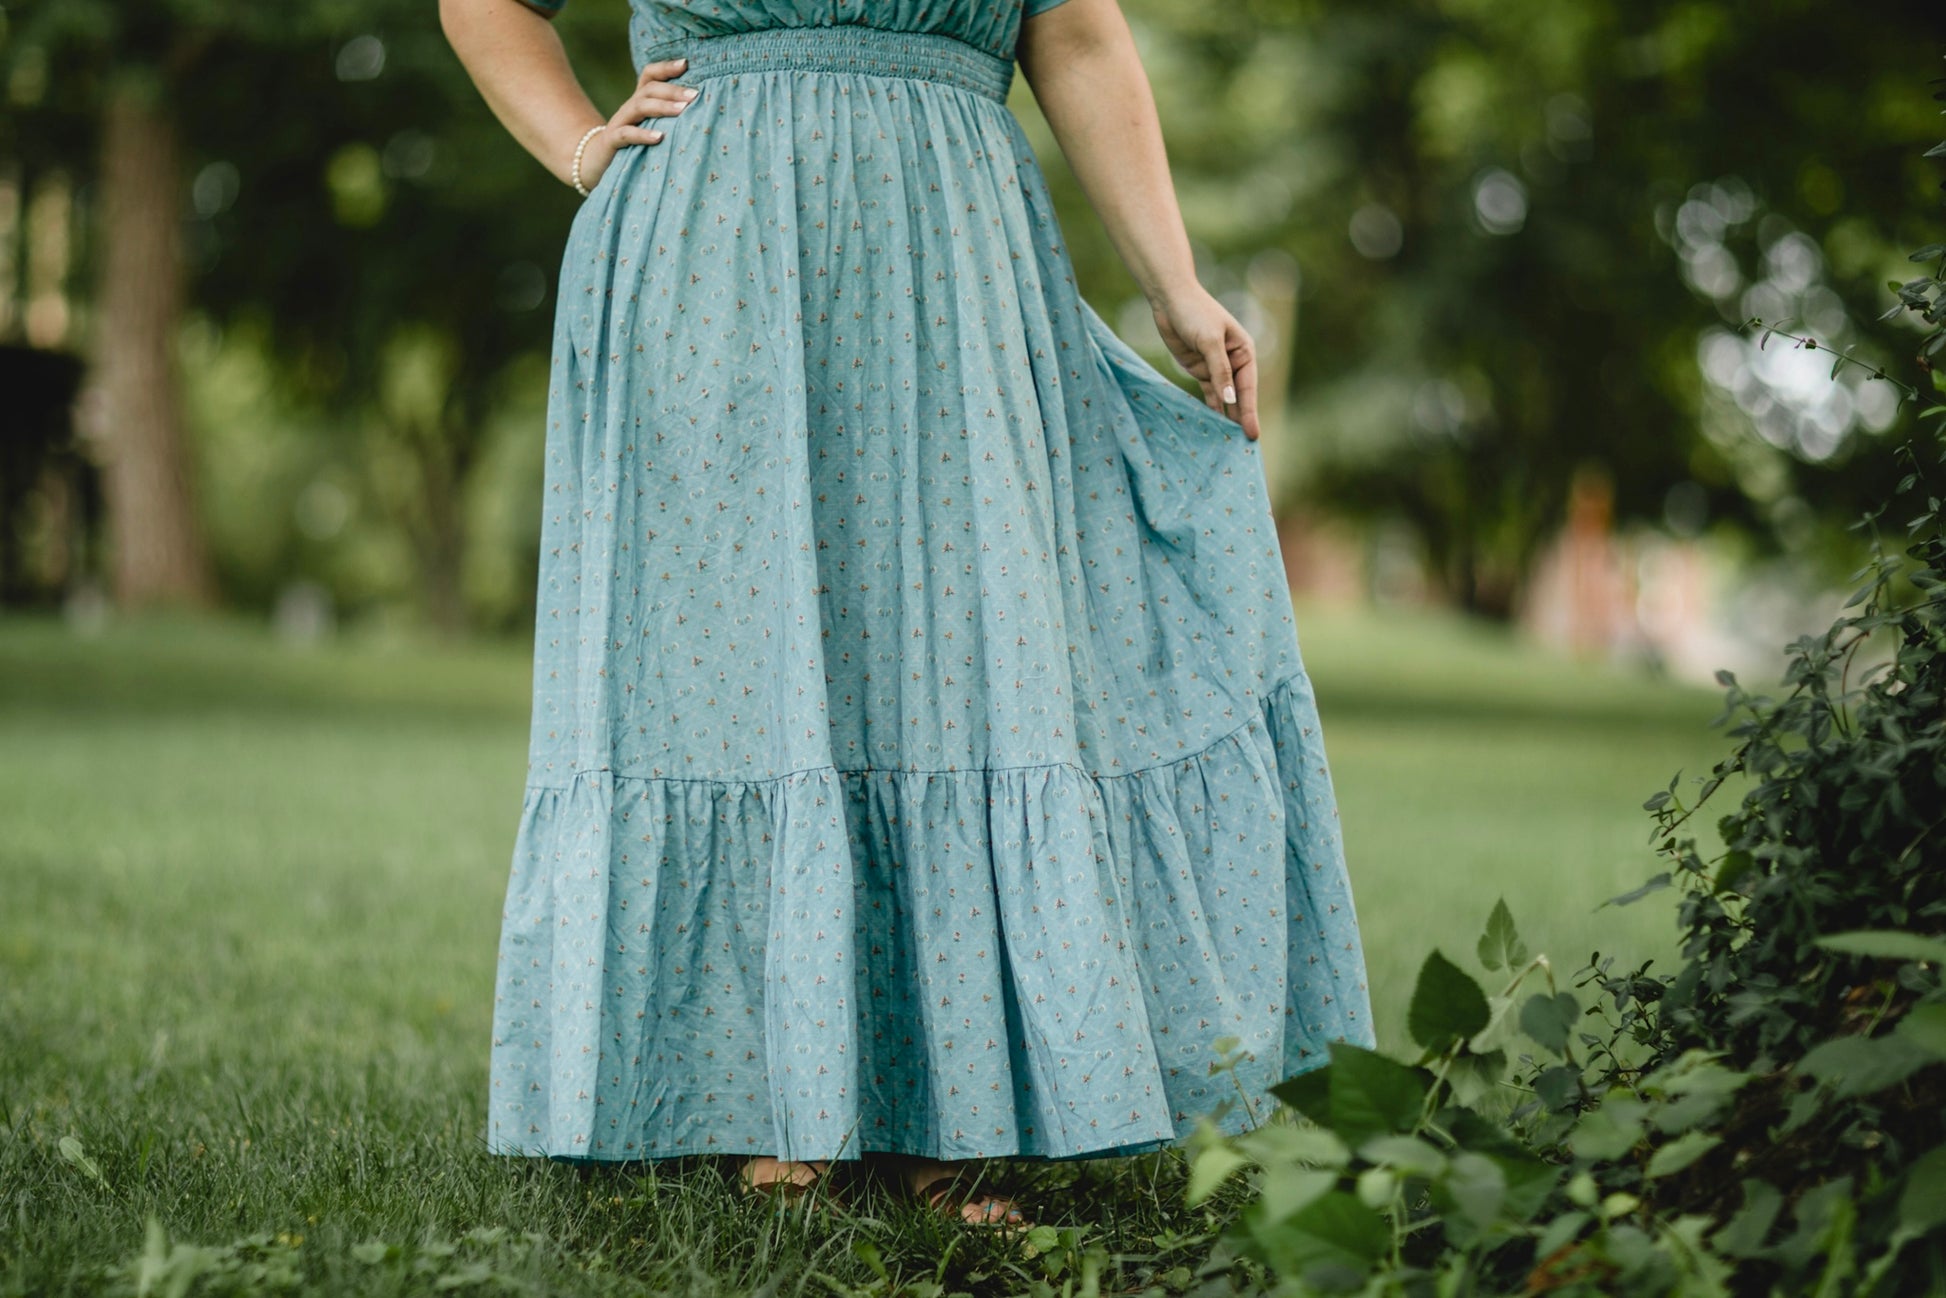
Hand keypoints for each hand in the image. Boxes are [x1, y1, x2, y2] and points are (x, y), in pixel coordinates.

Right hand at [575, 57, 699, 189]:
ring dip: (662, 107)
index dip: (665, 67)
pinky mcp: (613, 141)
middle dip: (673, 90)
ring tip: (682, 110)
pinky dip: (643, 135)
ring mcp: (620, 122)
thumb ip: (668, 117)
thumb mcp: (650, 127)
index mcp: (640, 100)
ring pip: (640, 107)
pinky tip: (659, 137)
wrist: (597, 162)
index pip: (650, 75)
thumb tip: (702, 110)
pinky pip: (627, 134)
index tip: (686, 63)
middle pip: (650, 89)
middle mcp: (630, 107)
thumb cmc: (634, 145)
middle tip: (694, 95)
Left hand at [1150, 287, 1260, 440]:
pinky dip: (1210, 408)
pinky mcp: (1200, 370)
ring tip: (1229, 443)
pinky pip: (1208, 394)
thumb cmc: (1194, 313)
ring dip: (1226, 417)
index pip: (1248, 388)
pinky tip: (1213, 426)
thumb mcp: (1209, 341)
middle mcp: (1233, 362)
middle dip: (1241, 419)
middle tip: (1244, 448)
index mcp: (1244, 352)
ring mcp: (1216, 367)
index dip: (1250, 412)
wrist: (1170, 299)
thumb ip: (1219, 371)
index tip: (1252, 434)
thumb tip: (1230, 400)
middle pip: (1239, 396)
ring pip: (1224, 398)